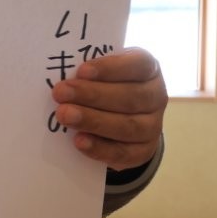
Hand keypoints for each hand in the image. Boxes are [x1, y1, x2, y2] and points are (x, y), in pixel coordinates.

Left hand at [50, 47, 166, 171]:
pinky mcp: (144, 150)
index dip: (111, 68)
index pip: (138, 64)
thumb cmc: (105, 84)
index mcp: (148, 69)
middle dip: (93, 95)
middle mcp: (155, 96)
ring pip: (128, 126)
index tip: (81, 71)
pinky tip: (79, 141)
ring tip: (64, 115)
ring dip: (93, 121)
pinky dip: (100, 148)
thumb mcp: (102, 72)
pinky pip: (124, 153)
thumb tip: (61, 75)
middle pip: (130, 97)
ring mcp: (153, 126)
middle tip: (61, 93)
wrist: (120, 118)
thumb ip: (88, 72)